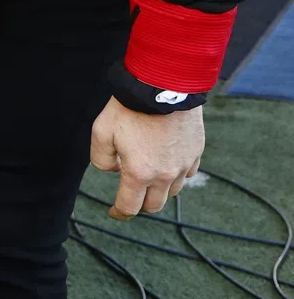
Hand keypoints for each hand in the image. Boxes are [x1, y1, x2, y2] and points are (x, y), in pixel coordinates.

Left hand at [89, 97, 204, 219]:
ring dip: (158, 189)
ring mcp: (184, 164)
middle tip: (130, 194)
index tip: (114, 212)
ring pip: (172, 191)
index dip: (119, 213)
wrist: (163, 86)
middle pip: (154, 205)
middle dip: (139, 203)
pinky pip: (187, 173)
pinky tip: (165, 163)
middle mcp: (165, 175)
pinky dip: (175, 174)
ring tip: (147, 175)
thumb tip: (114, 170)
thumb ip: (101, 159)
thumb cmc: (129, 108)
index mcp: (139, 173)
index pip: (130, 207)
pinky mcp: (196, 152)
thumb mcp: (100, 132)